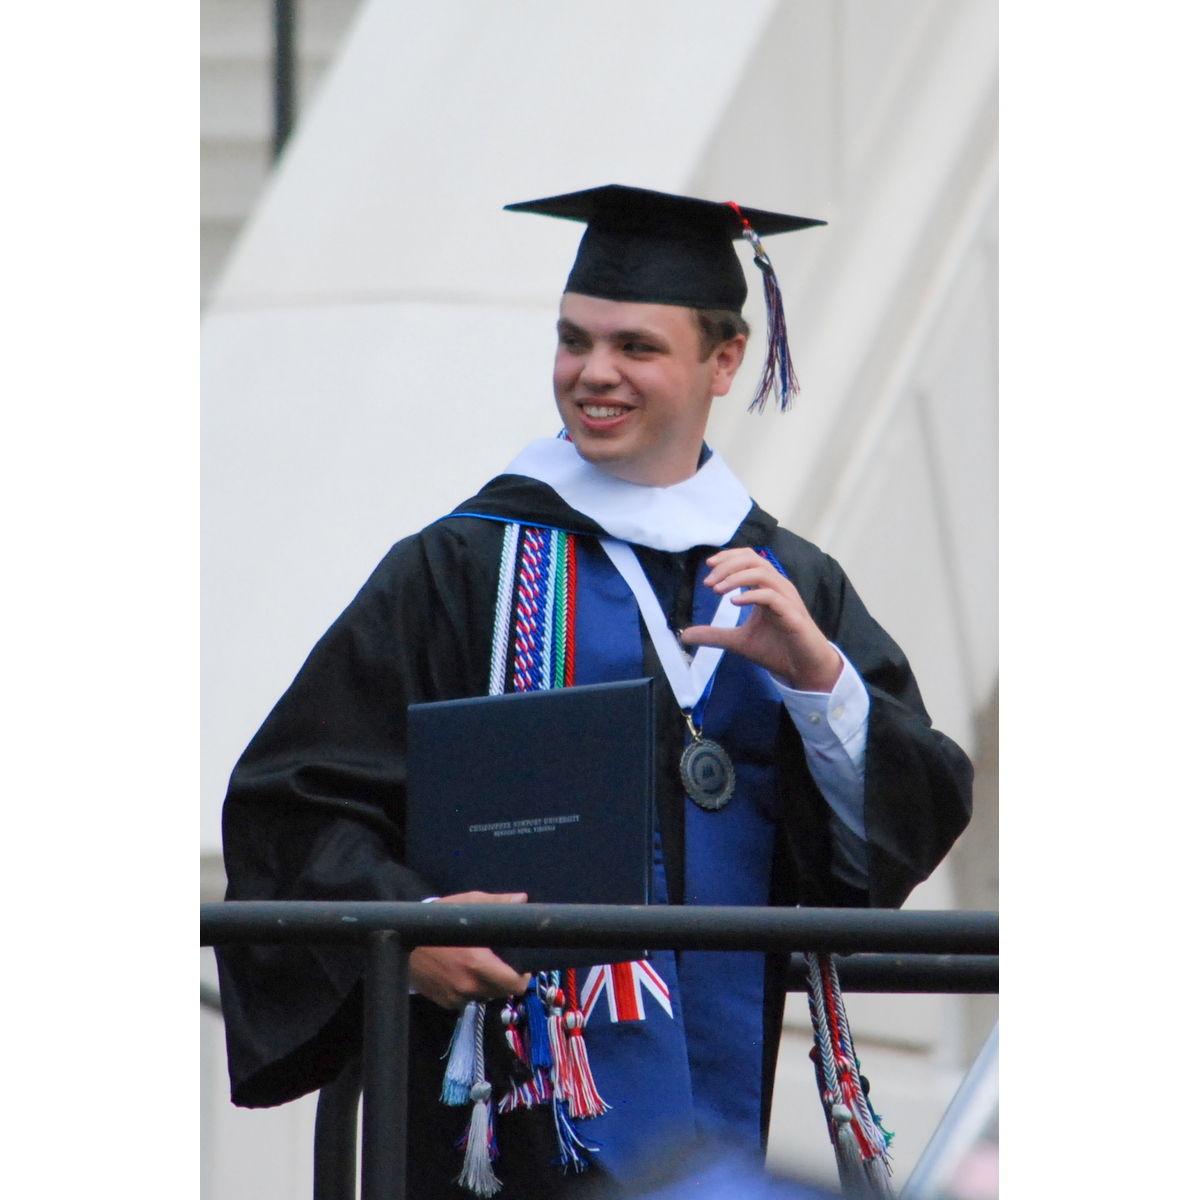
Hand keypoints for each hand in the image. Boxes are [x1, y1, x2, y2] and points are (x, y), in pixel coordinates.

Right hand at [410, 891, 531, 1008]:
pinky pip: (467, 1000)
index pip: (513, 985)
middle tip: (502, 963)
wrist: (401, 940)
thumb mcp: (467, 904)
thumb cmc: (438, 919)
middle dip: (506, 979)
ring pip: (485, 996)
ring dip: (488, 985)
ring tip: (481, 966)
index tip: (521, 966)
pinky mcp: (445, 1002)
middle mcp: (468, 985)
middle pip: (502, 992)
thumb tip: (522, 899)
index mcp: (477, 963)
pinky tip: (463, 973)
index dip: (522, 977)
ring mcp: (455, 996)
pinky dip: (470, 990)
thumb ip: (497, 904)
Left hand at [679, 548, 842, 691]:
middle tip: (708, 583)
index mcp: (767, 588)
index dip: (728, 557)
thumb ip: (714, 635)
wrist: (804, 670)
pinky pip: (772, 596)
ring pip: (762, 573)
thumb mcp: (738, 641)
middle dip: (727, 566)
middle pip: (753, 559)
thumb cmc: (777, 650)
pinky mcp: (792, 615)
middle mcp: (778, 588)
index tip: (708, 567)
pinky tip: (734, 603)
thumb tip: (685, 635)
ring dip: (736, 578)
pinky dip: (751, 596)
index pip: (749, 559)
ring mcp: (787, 599)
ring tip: (717, 591)